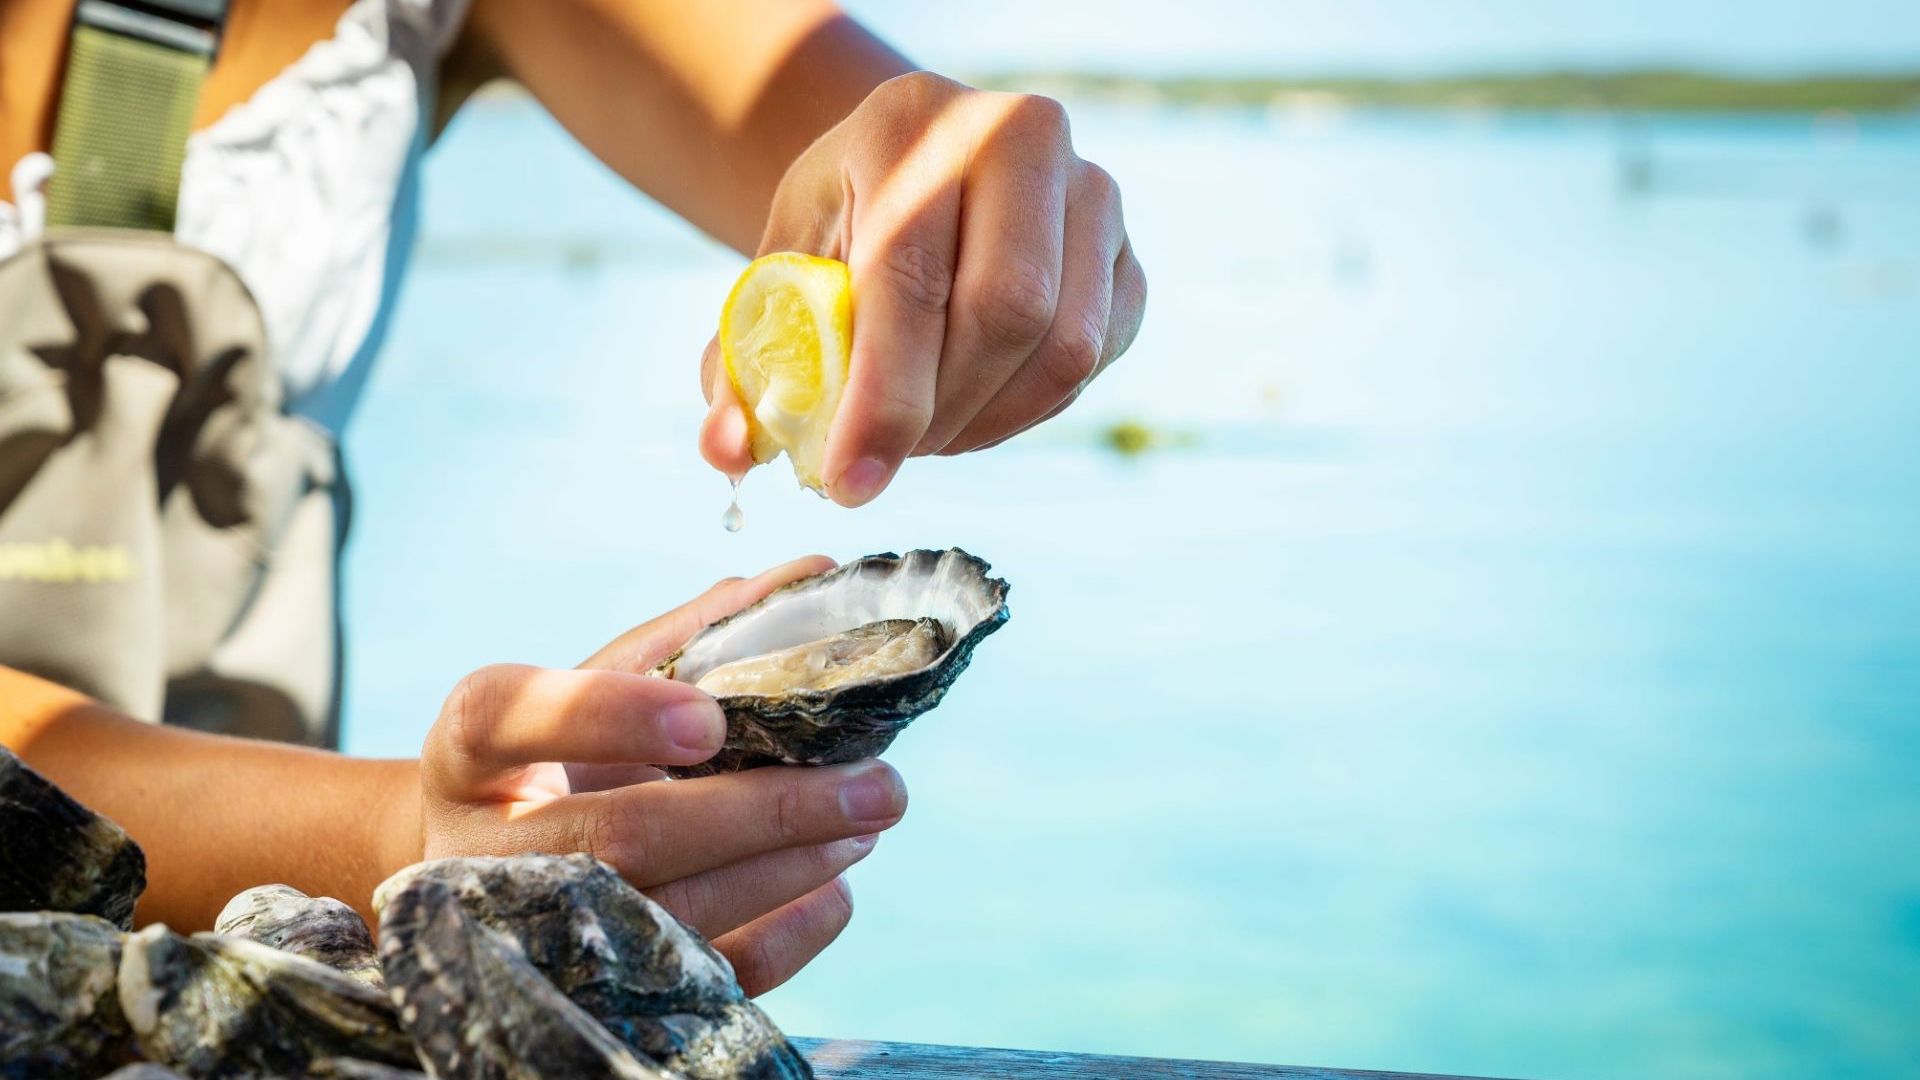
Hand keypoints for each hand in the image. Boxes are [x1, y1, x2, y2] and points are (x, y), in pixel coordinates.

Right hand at [407, 556, 906, 994]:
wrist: (491, 877)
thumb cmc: (562, 760)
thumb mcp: (598, 690)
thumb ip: (689, 636)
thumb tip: (810, 573)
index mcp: (470, 753)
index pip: (504, 717)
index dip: (609, 714)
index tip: (711, 716)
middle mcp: (480, 850)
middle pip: (619, 835)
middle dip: (762, 810)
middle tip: (873, 781)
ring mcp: (532, 934)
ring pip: (672, 912)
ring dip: (790, 865)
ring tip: (867, 818)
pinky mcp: (595, 994)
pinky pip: (702, 976)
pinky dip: (785, 931)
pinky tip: (836, 885)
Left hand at [700, 72, 1147, 505]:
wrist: (921, 172)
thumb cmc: (844, 227)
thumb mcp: (780, 268)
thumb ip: (745, 360)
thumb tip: (727, 450)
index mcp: (911, 121)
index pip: (911, 274)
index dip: (882, 397)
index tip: (846, 484)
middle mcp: (1021, 136)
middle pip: (1007, 311)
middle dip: (939, 416)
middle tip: (883, 460)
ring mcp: (1092, 193)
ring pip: (1065, 348)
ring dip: (987, 424)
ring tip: (923, 436)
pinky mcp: (1129, 256)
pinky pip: (1095, 363)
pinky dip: (1030, 411)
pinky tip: (974, 410)